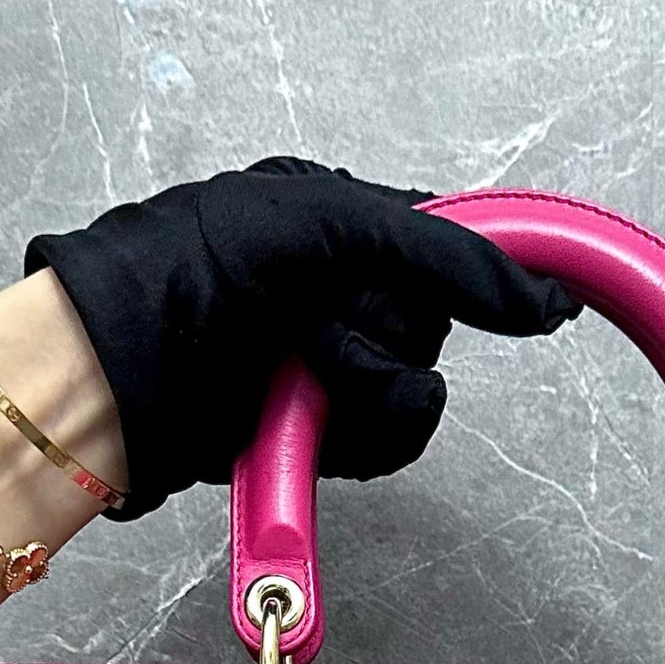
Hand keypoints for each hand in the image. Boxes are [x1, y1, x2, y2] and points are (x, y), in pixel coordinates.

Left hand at [24, 156, 581, 517]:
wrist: (114, 374)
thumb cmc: (187, 271)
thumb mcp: (325, 227)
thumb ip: (441, 254)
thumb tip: (539, 298)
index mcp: (334, 220)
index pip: (445, 244)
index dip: (493, 275)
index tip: (550, 305)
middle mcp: (335, 289)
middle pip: (431, 324)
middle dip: (385, 332)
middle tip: (320, 325)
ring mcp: (326, 366)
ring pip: (415, 393)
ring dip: (369, 392)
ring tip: (304, 375)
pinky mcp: (316, 433)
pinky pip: (387, 443)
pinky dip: (358, 439)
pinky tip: (311, 423)